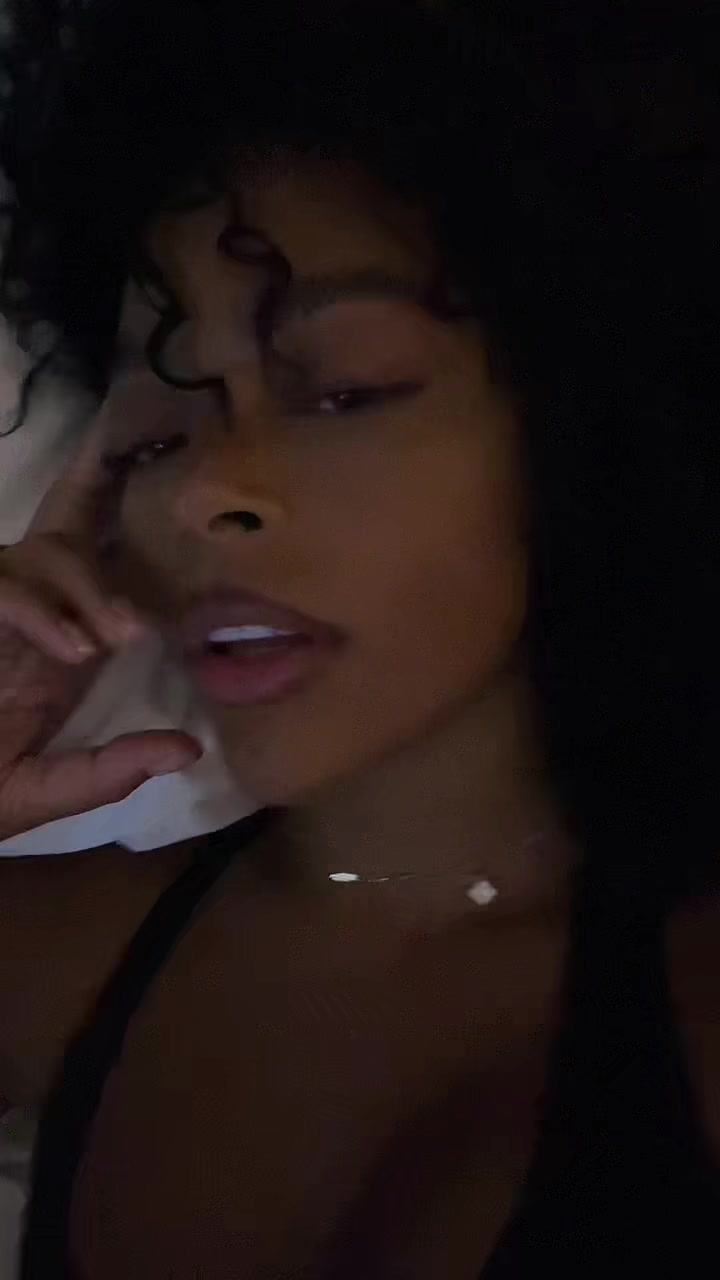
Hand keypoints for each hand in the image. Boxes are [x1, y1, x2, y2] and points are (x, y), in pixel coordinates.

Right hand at [0, 420, 200, 840]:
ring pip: (42, 556)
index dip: (117, 509)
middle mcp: (27, 612)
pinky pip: (4, 588)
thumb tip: (189, 751)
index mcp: (57, 641)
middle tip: (147, 497)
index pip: (89, 561)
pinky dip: (39, 612)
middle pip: (64, 529)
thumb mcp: (48, 789)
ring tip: (112, 641)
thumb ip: (113, 771)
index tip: (160, 464)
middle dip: (98, 486)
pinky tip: (73, 648)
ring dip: (86, 589)